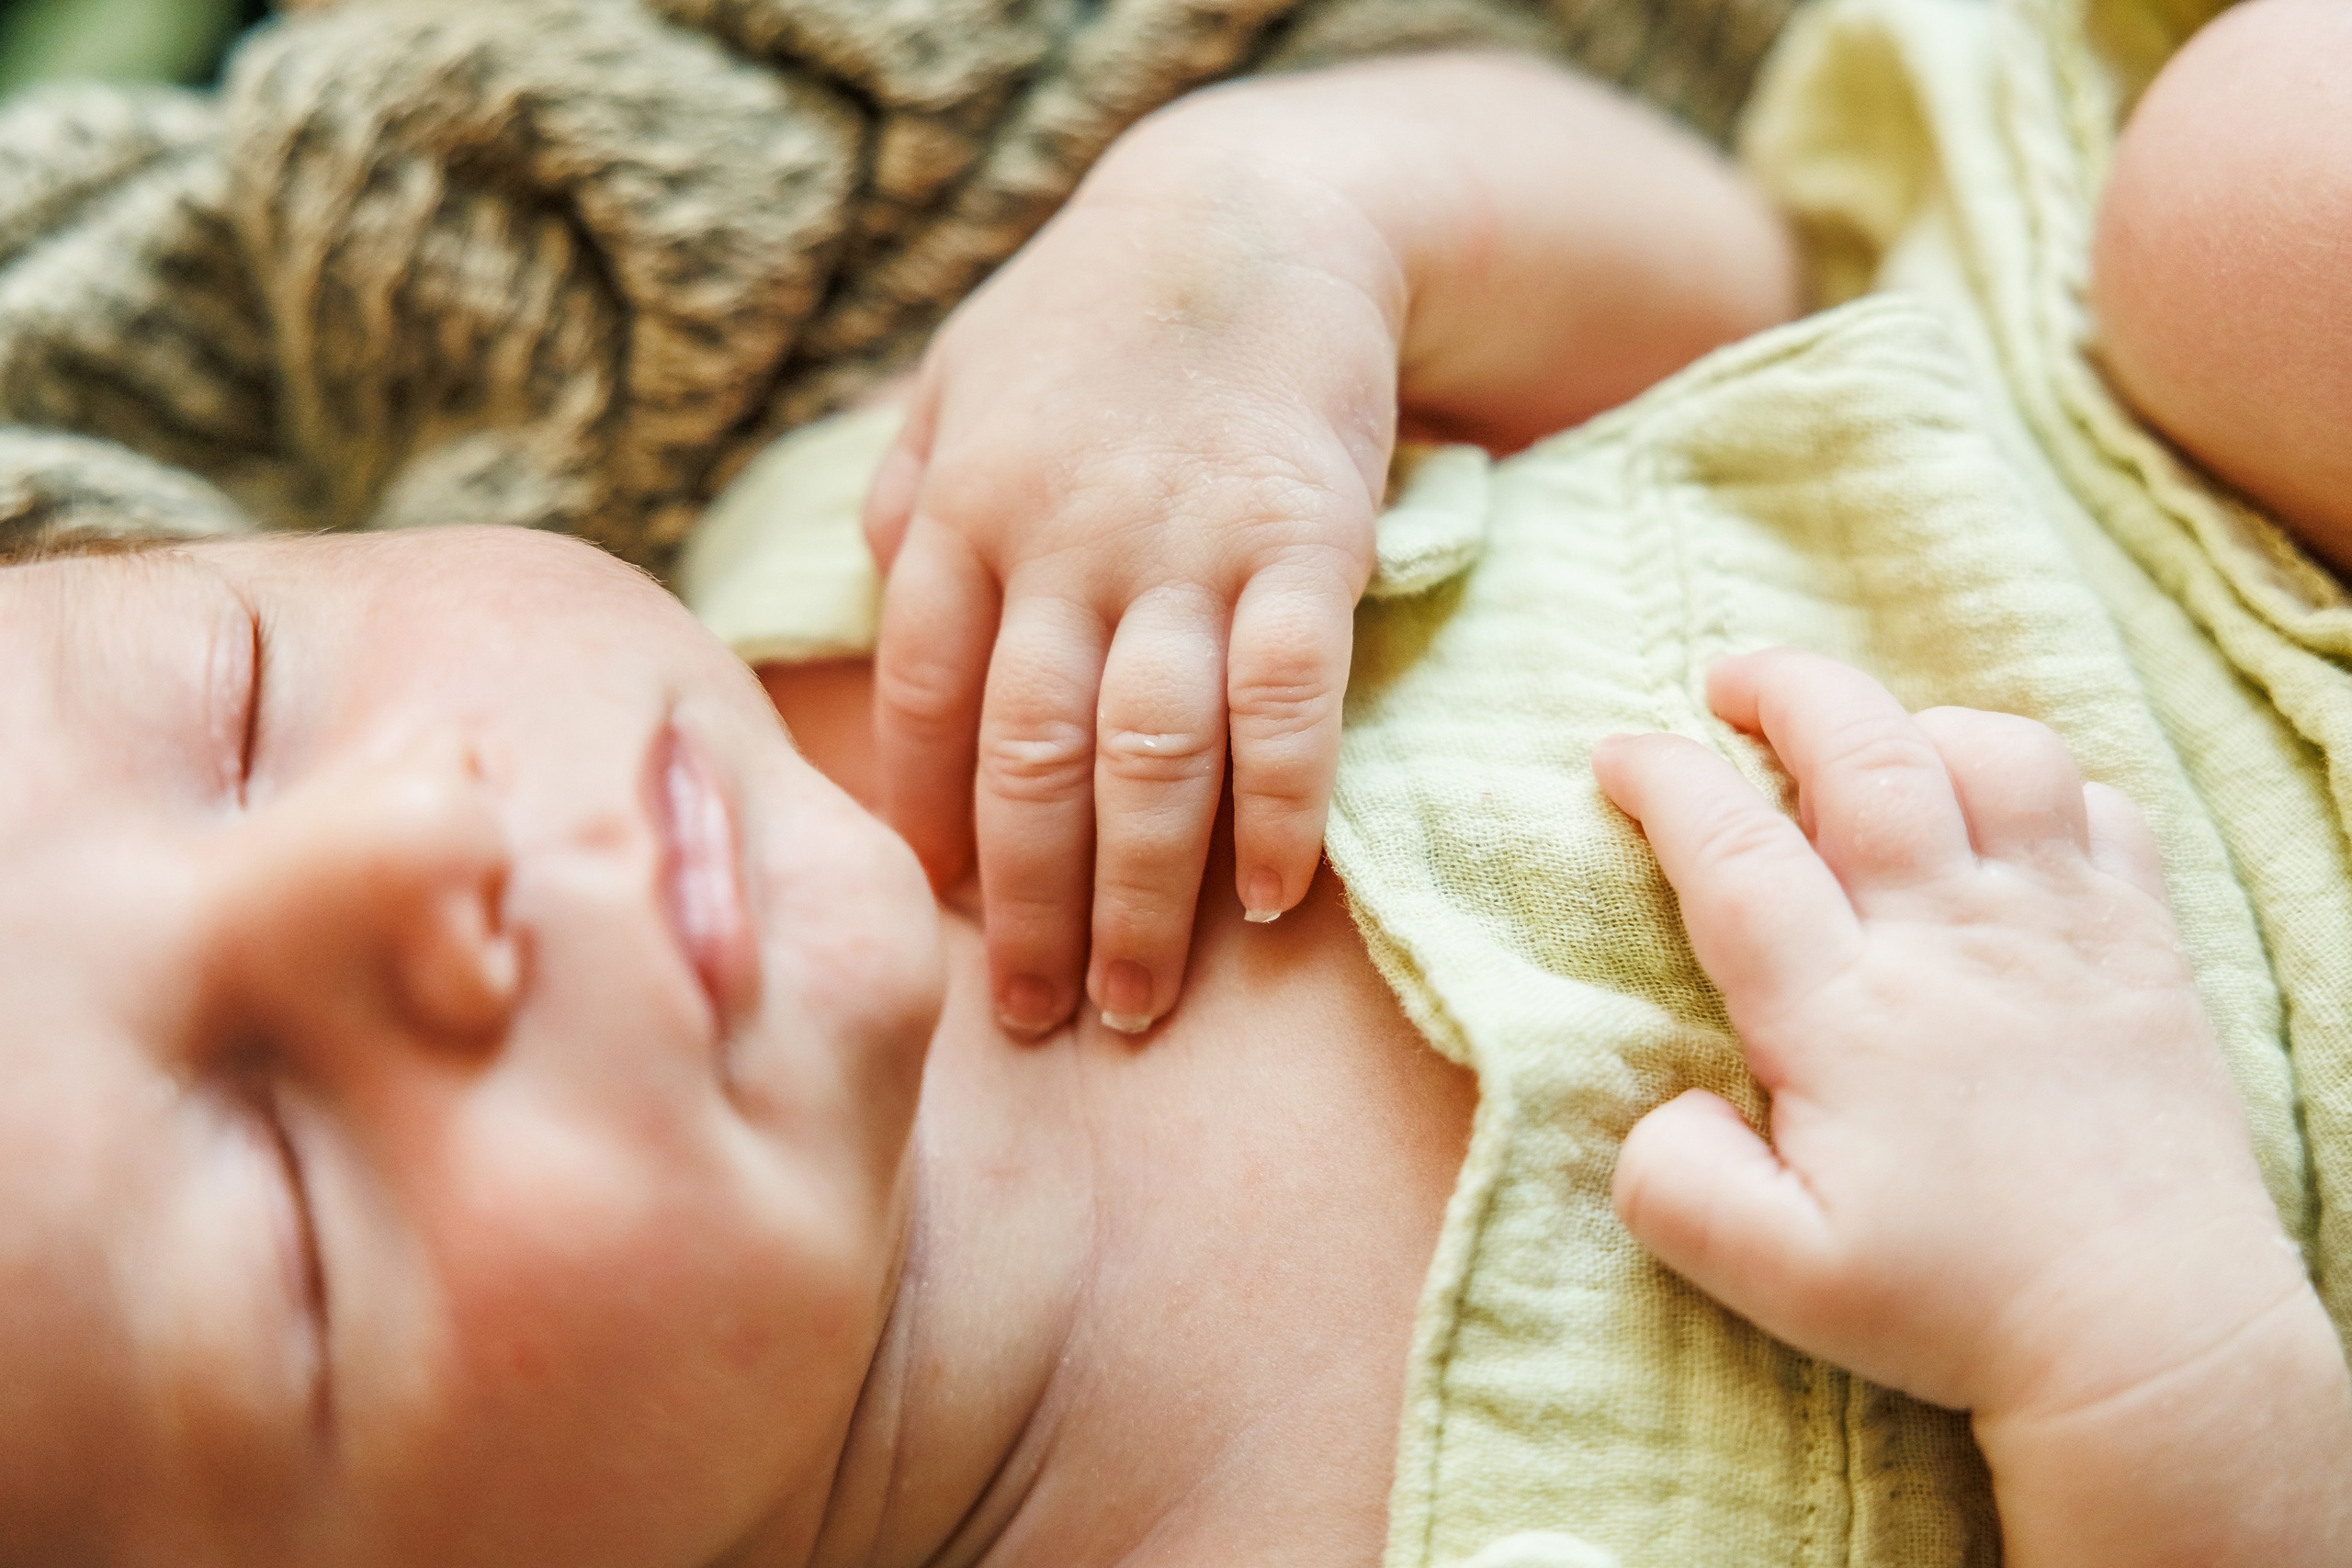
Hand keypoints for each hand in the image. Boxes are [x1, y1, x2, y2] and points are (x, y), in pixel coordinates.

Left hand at [863, 99, 1400, 1036]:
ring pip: (1149, 756)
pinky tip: (1274, 902)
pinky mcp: (1304, 547)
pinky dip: (1280, 809)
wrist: (1256, 213)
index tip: (933, 921)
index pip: (921, 705)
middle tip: (1029, 1020)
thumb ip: (911, 496)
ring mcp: (1186, 550)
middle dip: (1025, 906)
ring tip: (1131, 1005)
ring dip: (1140, 897)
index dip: (925, 827)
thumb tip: (870, 596)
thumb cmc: (1091, 314)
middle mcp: (1062, 546)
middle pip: (1028, 761)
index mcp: (962, 515)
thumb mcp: (959, 378)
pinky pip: (1287, 702)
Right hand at [1594, 649, 2308, 1423]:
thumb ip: (1675, 1184)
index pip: (1733, 848)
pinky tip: (1997, 812)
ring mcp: (2058, 932)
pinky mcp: (2142, 945)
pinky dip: (2036, 780)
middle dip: (1783, 689)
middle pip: (1864, 753)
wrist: (2152, 1341)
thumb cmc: (1956, 1308)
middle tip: (1728, 681)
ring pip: (1991, 753)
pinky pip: (2099, 805)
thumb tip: (1660, 1102)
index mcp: (1846, 1014)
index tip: (1618, 754)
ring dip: (1912, 722)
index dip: (1662, 779)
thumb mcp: (1775, 1277)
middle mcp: (1950, 943)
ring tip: (1868, 742)